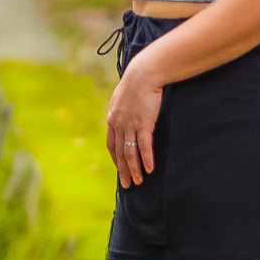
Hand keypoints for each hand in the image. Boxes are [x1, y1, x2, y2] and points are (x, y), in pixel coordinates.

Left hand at [106, 61, 161, 189]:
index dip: (115, 159)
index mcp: (112, 119)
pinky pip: (144, 146)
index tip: (120, 168)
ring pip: (130, 152)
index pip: (111, 144)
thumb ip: (121, 110)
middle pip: (119, 152)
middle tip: (127, 185)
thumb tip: (123, 116)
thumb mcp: (122, 98)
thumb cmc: (135, 84)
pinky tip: (149, 169)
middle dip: (123, 170)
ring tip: (138, 182)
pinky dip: (146, 159)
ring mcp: (130, 125)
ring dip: (134, 169)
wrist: (143, 74)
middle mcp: (118, 124)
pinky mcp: (144, 123)